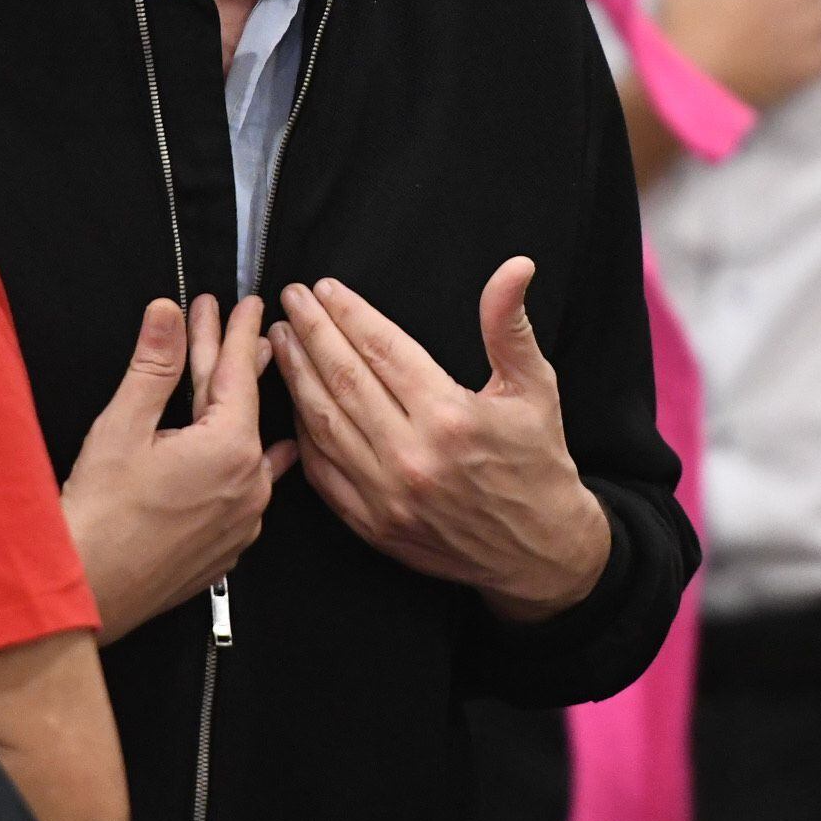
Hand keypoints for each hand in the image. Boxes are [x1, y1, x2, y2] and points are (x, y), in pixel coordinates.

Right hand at [65, 297, 292, 640]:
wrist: (88, 592)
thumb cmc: (99, 519)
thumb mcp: (123, 426)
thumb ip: (154, 364)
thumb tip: (167, 314)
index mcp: (230, 449)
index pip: (239, 372)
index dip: (236, 331)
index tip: (245, 304)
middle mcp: (248, 486)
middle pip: (243, 408)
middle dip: (231, 362)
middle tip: (233, 325)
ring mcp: (242, 521)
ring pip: (246, 450)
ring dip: (235, 412)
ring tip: (235, 380)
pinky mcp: (228, 547)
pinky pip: (242, 491)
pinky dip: (233, 462)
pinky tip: (236, 451)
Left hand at [275, 263, 608, 620]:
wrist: (539, 552)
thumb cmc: (537, 465)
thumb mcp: (535, 388)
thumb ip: (510, 325)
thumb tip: (514, 268)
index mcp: (449, 416)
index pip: (382, 348)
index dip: (348, 313)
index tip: (325, 289)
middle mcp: (412, 455)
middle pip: (343, 378)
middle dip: (311, 332)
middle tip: (291, 302)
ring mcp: (386, 494)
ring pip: (323, 422)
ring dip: (296, 376)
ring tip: (281, 341)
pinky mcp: (372, 524)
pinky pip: (322, 471)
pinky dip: (303, 432)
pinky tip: (295, 401)